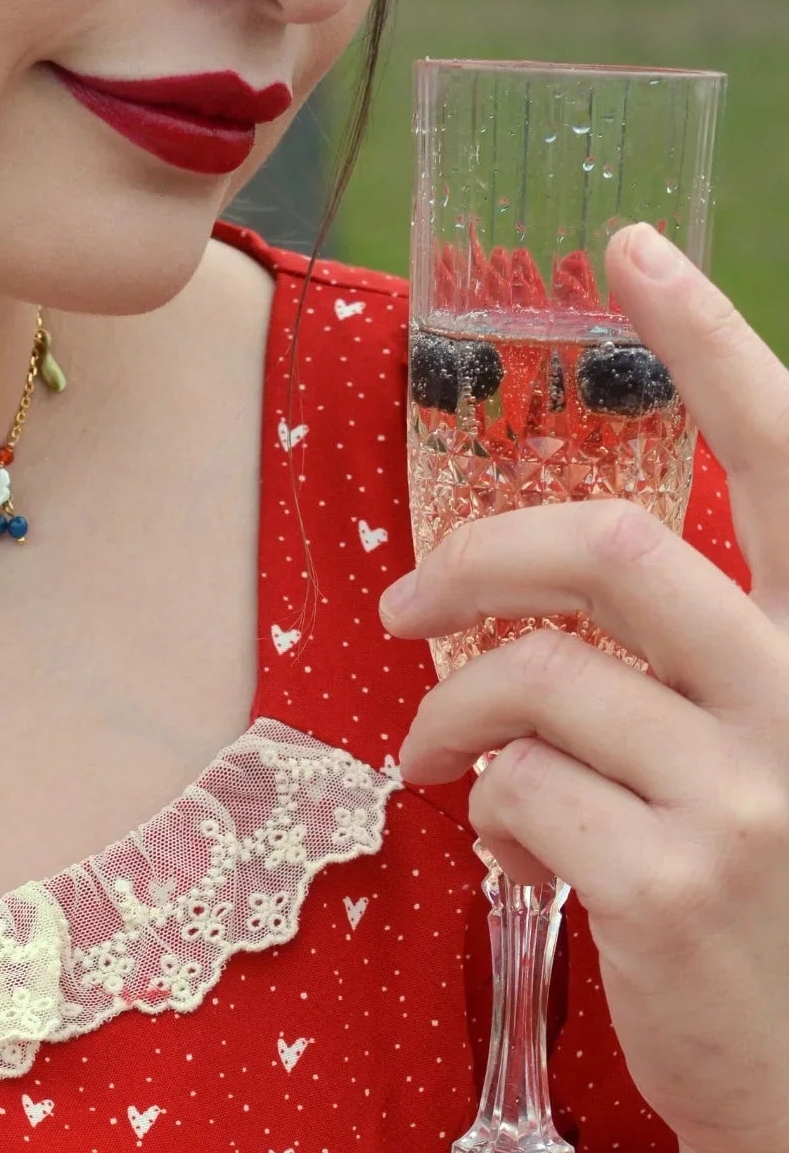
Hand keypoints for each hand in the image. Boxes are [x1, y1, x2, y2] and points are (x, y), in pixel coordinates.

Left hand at [379, 221, 788, 1152]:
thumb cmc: (773, 904)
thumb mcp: (762, 755)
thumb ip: (680, 667)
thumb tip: (525, 620)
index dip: (708, 338)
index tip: (628, 248)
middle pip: (609, 552)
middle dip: (478, 559)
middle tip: (400, 602)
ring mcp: (747, 795)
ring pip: (531, 681)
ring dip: (449, 711)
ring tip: (425, 756)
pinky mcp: (668, 884)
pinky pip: (507, 792)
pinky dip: (477, 807)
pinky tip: (502, 847)